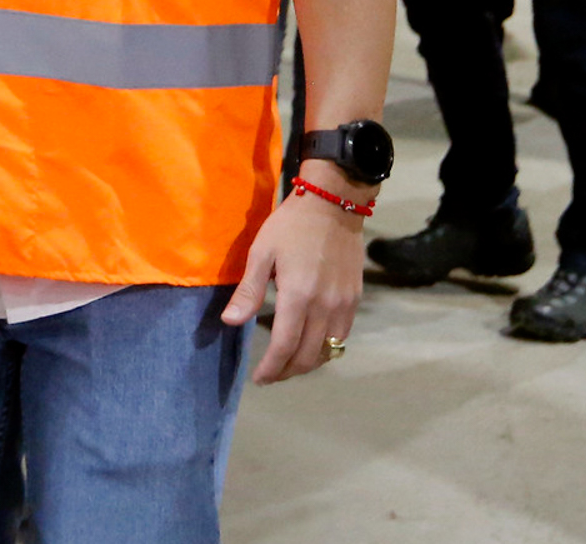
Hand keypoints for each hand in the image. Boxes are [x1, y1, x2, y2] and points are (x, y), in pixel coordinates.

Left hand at [221, 174, 366, 382]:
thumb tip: (230, 322)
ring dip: (306, 364)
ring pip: (327, 350)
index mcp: (297, 296)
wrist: (333, 206)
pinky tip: (311, 347)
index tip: (259, 379)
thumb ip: (249, 292)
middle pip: (307, 355)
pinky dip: (325, 350)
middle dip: (287, 371)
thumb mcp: (261, 253)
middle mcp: (325, 307)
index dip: (271, 367)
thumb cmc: (290, 227)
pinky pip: (342, 337)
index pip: (284, 346)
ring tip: (287, 366)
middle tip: (270, 376)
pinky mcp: (355, 301)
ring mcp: (344, 306)